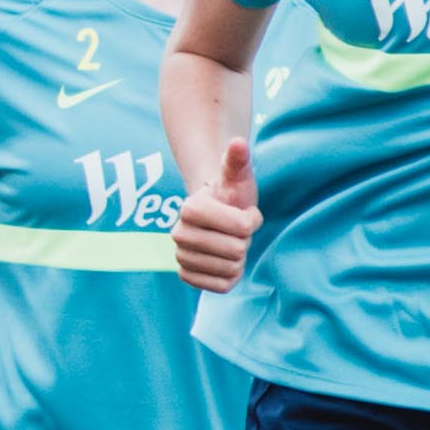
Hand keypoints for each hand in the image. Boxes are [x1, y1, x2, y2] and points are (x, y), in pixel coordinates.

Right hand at [173, 140, 257, 293]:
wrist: (215, 215)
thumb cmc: (230, 195)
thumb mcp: (238, 177)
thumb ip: (237, 160)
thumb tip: (238, 142)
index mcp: (190, 208)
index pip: (242, 226)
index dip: (251, 221)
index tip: (242, 212)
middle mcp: (178, 233)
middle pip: (237, 251)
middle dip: (244, 240)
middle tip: (235, 230)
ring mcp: (180, 256)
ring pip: (230, 269)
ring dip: (238, 259)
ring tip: (228, 242)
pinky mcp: (187, 277)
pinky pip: (220, 286)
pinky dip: (229, 276)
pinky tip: (223, 261)